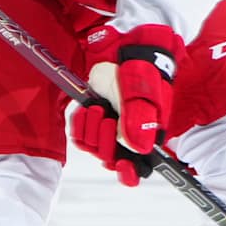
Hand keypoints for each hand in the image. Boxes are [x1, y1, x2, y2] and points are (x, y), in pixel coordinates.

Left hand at [69, 24, 183, 187]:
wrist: (124, 52)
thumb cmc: (141, 71)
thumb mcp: (143, 93)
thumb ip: (140, 119)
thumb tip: (139, 149)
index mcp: (146, 137)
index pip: (139, 168)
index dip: (129, 174)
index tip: (122, 165)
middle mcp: (128, 138)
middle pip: (112, 160)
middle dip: (106, 142)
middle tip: (108, 119)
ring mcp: (109, 130)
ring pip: (94, 149)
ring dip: (92, 129)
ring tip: (99, 108)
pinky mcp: (91, 121)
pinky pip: (79, 136)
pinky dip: (80, 124)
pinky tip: (88, 109)